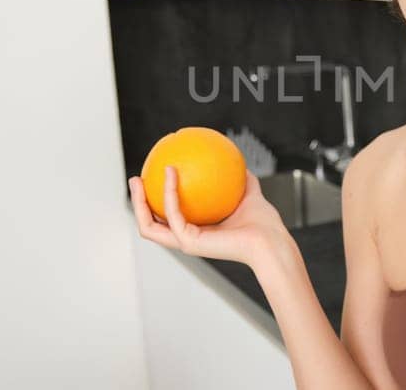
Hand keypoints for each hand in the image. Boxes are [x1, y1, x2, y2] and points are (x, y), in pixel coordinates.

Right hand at [129, 166, 289, 266]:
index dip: (155, 203)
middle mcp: (188, 240)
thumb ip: (240, 181)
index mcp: (198, 232)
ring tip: (136, 180)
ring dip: (138, 203)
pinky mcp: (189, 242)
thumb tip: (237, 163)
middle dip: (137, 204)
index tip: (152, 180)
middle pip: (150, 225)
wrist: (271, 241)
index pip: (168, 219)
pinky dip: (168, 192)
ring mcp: (186, 243)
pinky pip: (172, 213)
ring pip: (149, 226)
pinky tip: (170, 172)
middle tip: (135, 180)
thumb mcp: (249, 194)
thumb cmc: (265, 225)